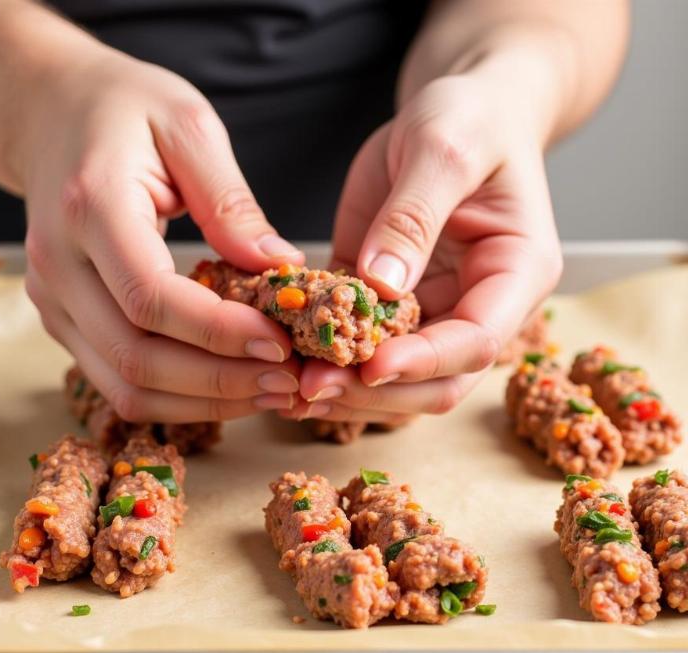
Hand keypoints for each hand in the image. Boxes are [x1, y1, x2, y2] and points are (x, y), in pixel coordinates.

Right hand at [20, 47, 302, 421]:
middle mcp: (58, 266)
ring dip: (203, 403)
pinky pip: (119, 382)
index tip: (281, 342)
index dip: (219, 333)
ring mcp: (53, 301)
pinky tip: (228, 385)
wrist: (48, 115)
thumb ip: (230, 202)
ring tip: (268, 392)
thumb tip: (281, 269)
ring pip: (125, 386)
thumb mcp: (187, 125)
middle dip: (220, 382)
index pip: (151, 298)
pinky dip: (178, 398)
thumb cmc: (122, 110)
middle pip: (136, 359)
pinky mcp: (63, 321)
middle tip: (287, 382)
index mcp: (89, 207)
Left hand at [286, 70, 562, 423]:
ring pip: (396, 380)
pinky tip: (285, 363)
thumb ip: (414, 216)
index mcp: (515, 275)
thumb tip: (380, 286)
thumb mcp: (444, 148)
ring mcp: (434, 313)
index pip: (477, 341)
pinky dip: (325, 361)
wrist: (459, 111)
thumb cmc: (470, 118)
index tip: (369, 365)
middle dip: (376, 393)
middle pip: (437, 382)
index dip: (423, 362)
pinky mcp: (387, 307)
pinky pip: (358, 347)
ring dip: (346, 392)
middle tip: (312, 385)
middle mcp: (478, 307)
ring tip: (290, 389)